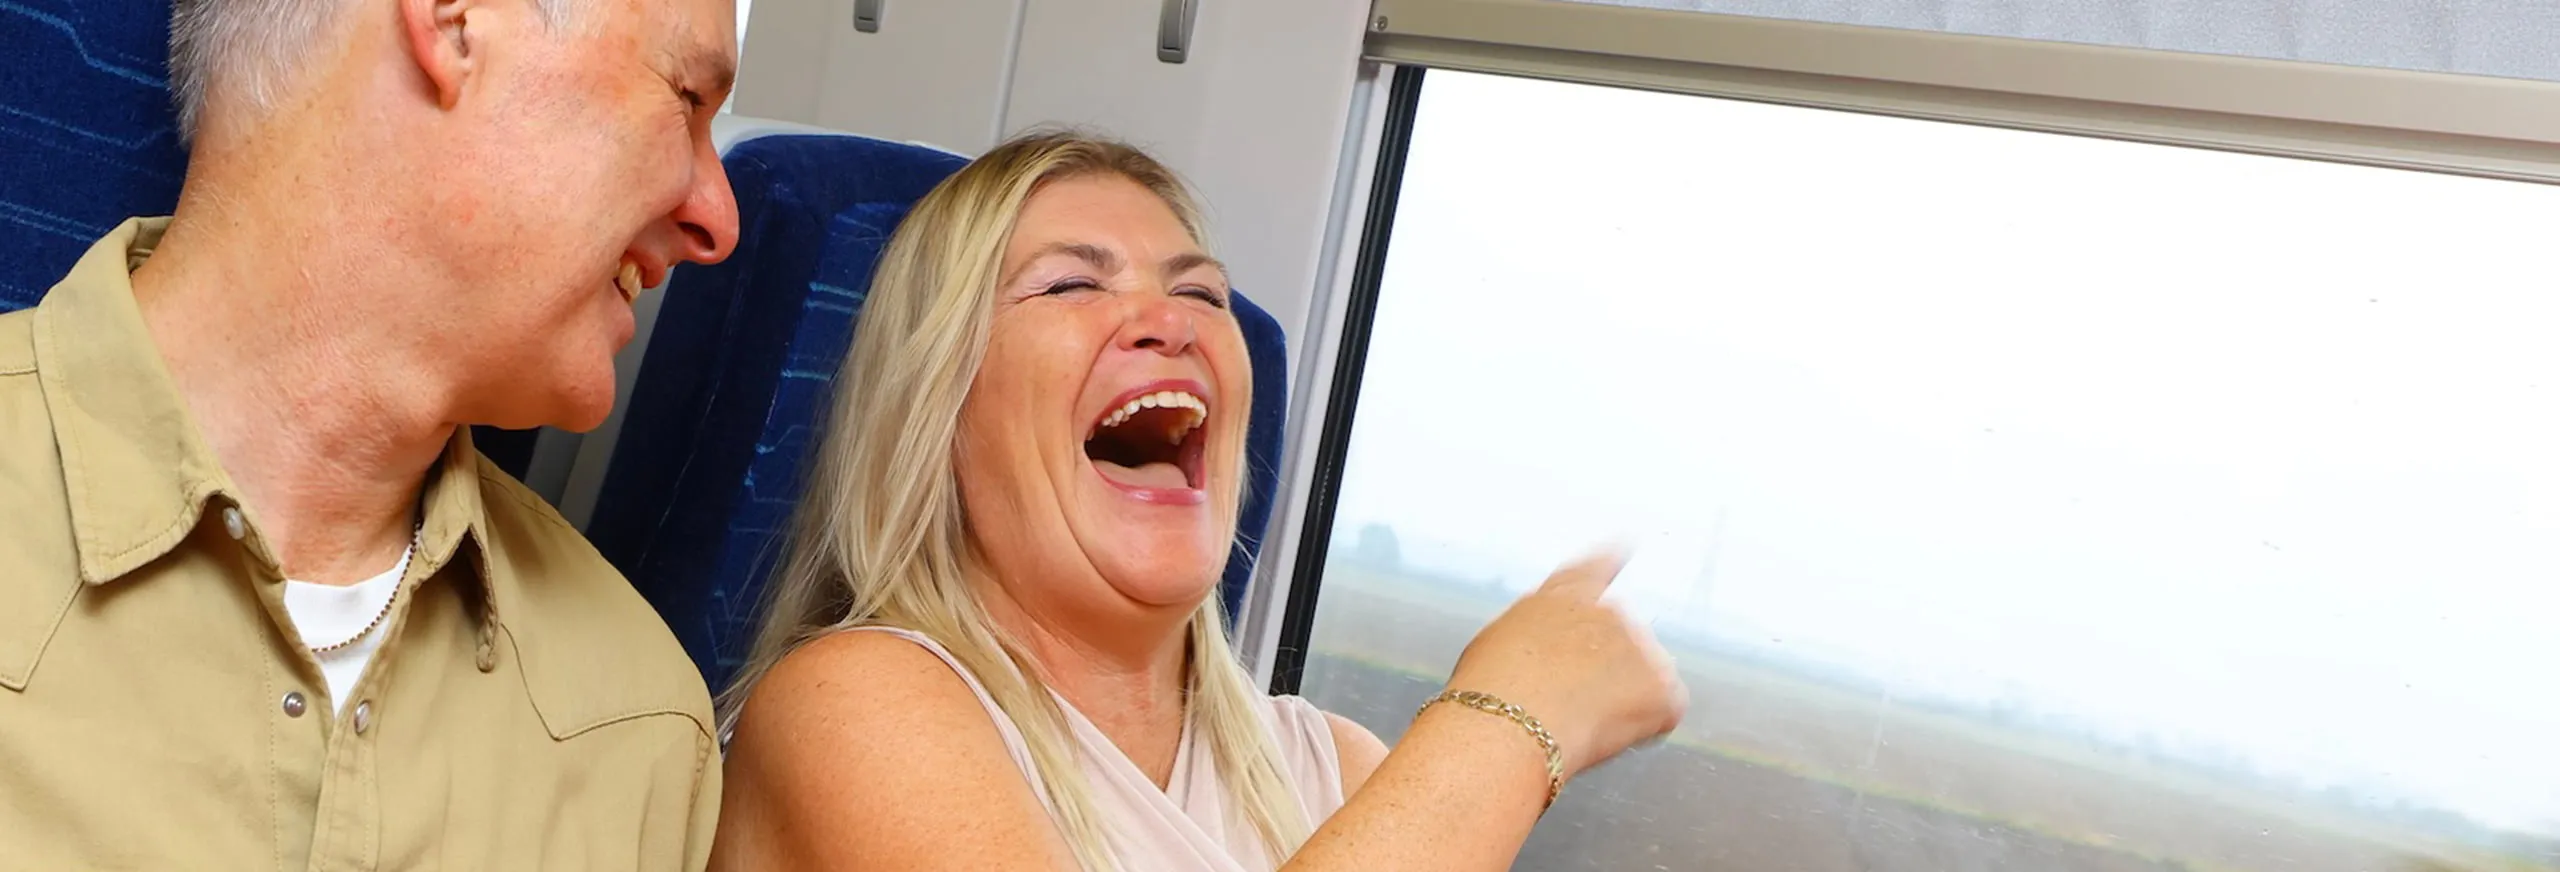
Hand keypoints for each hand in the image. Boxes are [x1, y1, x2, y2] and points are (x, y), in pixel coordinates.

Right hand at [1443, 550, 1687, 778]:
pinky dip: (1643, 726)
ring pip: (1643, 677)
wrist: (1510, 721)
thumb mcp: (1500, 641)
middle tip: (1573, 703)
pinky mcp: (1662, 685)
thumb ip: (1539, 634)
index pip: (1597, 565)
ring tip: (1578, 721)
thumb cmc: (1491, 692)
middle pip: (1623, 639)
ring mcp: (1641, 645)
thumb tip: (1549, 652)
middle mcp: (1610, 610)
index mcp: (1565, 597)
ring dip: (1623, 698)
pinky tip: (1605, 733)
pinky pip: (1663, 711)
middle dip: (1608, 669)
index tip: (1631, 542)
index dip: (1615, 554)